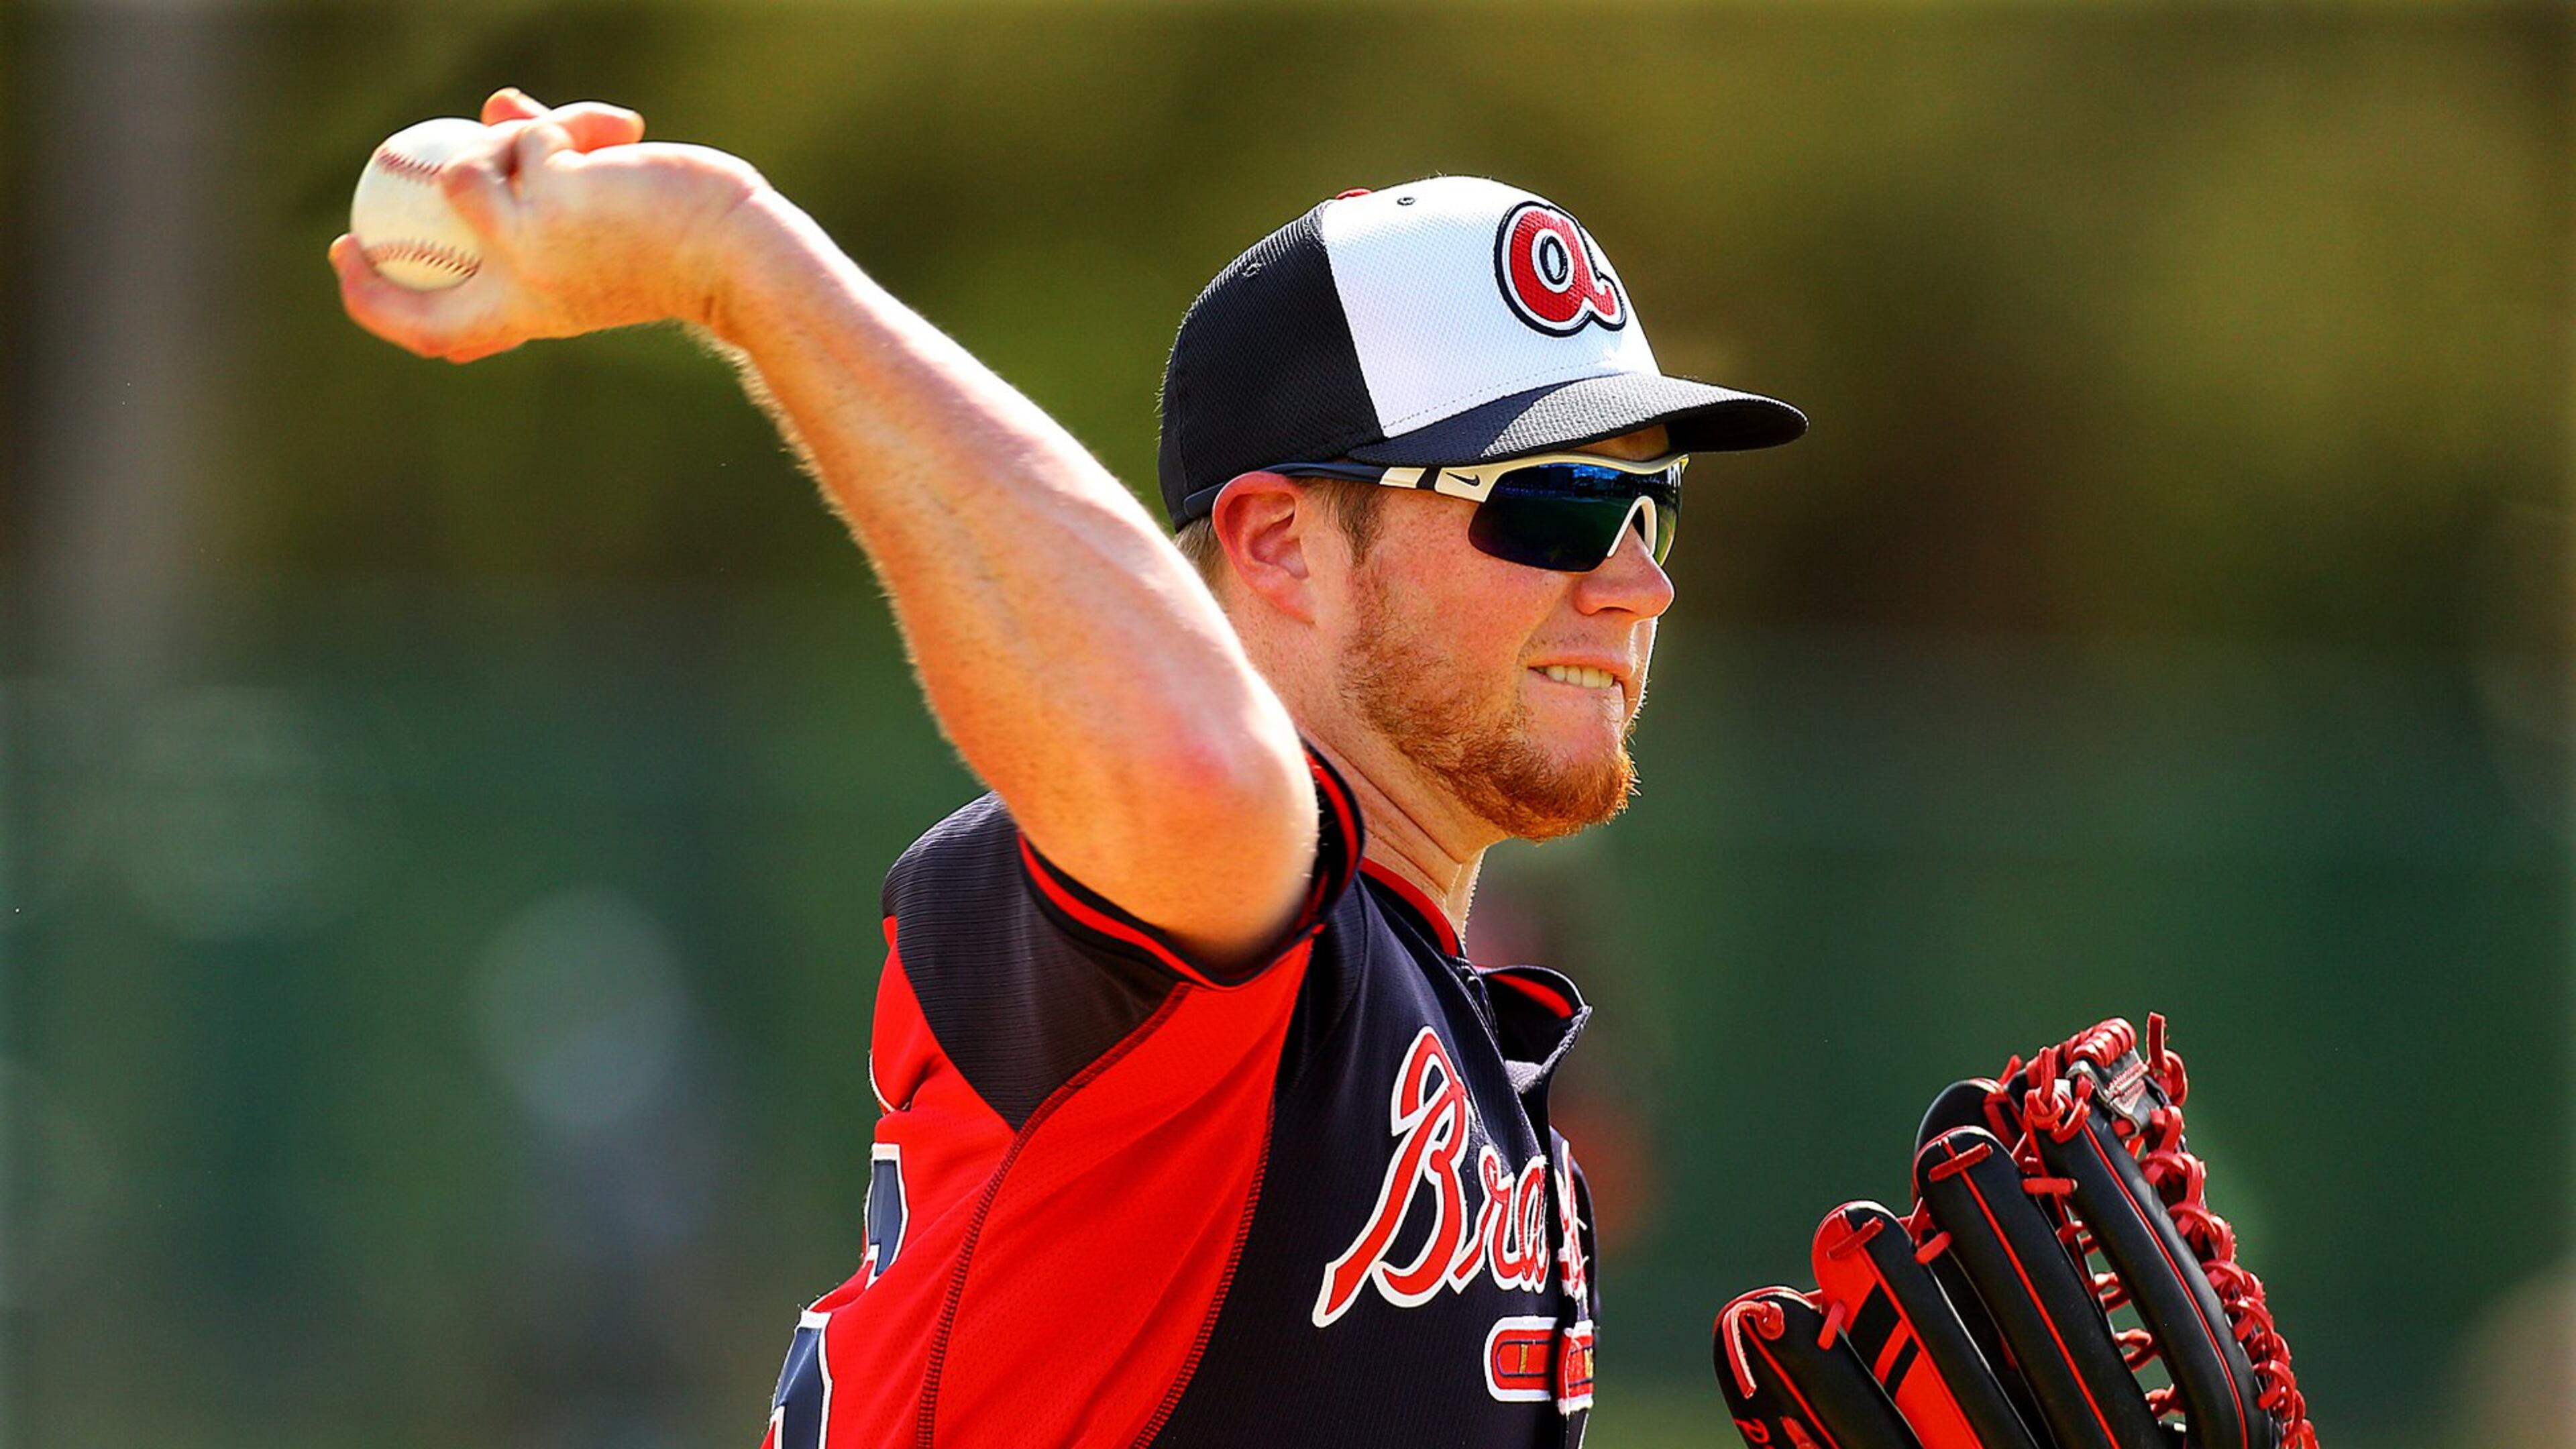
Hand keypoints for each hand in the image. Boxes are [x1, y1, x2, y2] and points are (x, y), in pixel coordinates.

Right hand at [330, 88, 770, 361]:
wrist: (739, 256)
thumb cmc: (681, 244)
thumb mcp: (598, 222)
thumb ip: (538, 174)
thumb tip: (495, 106)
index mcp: (530, 312)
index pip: (435, 329)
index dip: (379, 300)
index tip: (353, 259)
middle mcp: (522, 292)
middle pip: (417, 307)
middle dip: (365, 279)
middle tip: (355, 227)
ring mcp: (530, 248)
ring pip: (465, 170)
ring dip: (511, 136)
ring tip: (579, 134)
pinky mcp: (552, 200)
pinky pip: (527, 136)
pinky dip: (565, 120)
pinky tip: (621, 133)